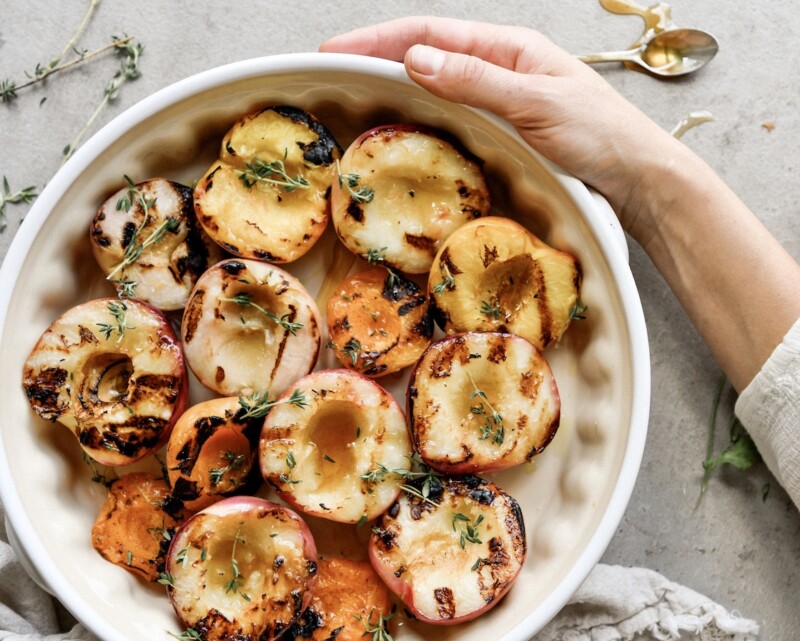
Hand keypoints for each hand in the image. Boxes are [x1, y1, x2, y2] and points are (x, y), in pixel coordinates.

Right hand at [322, 16, 799, 390]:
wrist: (636, 174)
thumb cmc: (598, 134)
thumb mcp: (535, 102)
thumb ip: (476, 81)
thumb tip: (416, 59)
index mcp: (507, 49)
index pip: (430, 34)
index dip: (379, 39)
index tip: (336, 50)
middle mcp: (500, 68)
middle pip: (427, 52)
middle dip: (378, 56)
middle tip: (333, 71)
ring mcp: (502, 99)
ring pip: (437, 82)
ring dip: (396, 83)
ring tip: (357, 93)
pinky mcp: (505, 129)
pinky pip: (453, 112)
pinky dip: (422, 112)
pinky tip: (407, 123)